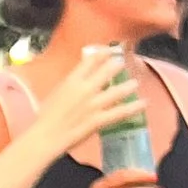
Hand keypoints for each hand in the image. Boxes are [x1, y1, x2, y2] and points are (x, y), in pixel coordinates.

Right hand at [38, 46, 143, 162]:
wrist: (45, 137)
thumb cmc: (44, 117)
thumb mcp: (55, 94)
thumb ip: (70, 85)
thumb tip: (80, 81)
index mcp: (71, 81)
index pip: (91, 61)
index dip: (102, 53)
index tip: (109, 51)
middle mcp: (85, 89)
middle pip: (106, 71)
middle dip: (117, 66)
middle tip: (122, 64)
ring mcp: (93, 104)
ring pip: (117, 91)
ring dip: (128, 86)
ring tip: (135, 83)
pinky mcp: (99, 120)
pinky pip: (121, 112)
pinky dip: (134, 107)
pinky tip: (143, 103)